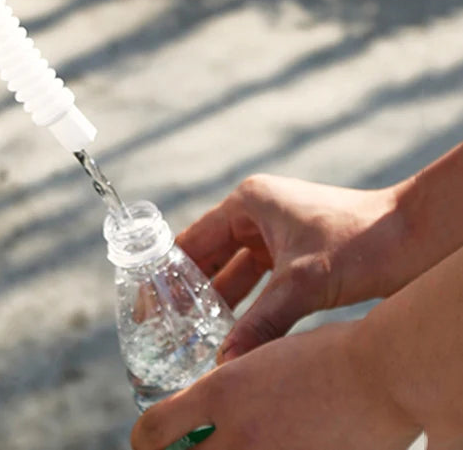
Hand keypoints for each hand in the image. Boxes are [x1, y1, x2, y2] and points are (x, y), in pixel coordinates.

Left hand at [130, 320, 419, 449]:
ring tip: (232, 446)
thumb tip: (204, 409)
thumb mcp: (259, 360)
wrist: (384, 375)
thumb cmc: (326, 356)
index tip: (147, 442)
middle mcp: (238, 436)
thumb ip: (228, 388)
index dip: (144, 441)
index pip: (154, 431)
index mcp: (220, 392)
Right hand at [177, 174, 406, 360]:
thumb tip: (225, 362)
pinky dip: (245, 306)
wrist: (416, 236)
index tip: (147, 303)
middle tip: (162, 325)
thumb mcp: (303, 283)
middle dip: (187, 291)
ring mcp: (276, 234)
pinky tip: (231, 332)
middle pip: (209, 256)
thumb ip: (261, 322)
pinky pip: (258, 283)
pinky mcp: (295, 255)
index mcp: (247, 202)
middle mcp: (256, 213)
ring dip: (216, 302)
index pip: (193, 240)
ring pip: (234, 273)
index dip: (167, 273)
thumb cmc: (361, 240)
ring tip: (189, 334)